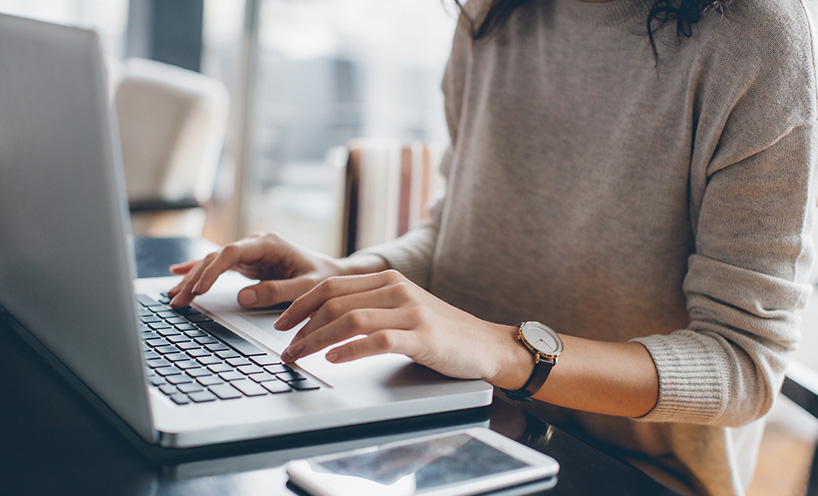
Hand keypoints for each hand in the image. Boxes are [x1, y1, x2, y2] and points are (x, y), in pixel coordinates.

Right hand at [167, 232, 348, 308]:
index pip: (232, 253)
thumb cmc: (324, 279)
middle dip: (195, 278)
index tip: (199, 288)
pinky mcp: (248, 263)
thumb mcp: (306, 287)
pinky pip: (218, 267)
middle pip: (217, 258)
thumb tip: (243, 297)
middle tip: (178, 300)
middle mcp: (256, 244)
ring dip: (192, 278)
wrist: (333, 274)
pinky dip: (199, 271)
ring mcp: (250, 253)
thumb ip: (277, 292)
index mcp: (270, 244)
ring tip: (173, 296)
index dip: (213, 270)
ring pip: (213, 262)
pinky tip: (178, 273)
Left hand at [274, 270, 531, 386]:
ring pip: (350, 319)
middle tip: (284, 347)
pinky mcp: (423, 337)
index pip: (332, 285)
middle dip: (301, 324)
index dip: (300, 304)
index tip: (281, 323)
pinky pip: (378, 340)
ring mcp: (411, 312)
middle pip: (334, 300)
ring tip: (299, 356)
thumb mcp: (403, 308)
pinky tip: (333, 359)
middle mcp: (397, 289)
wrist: (485, 345)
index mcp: (388, 279)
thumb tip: (324, 321)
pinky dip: (350, 349)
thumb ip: (370, 306)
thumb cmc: (440, 332)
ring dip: (316, 340)